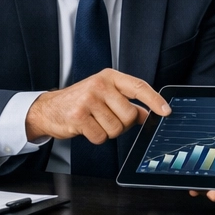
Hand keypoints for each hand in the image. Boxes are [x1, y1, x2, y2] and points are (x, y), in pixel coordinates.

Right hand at [24, 69, 168, 143]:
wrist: (48, 109)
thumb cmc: (79, 101)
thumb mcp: (104, 95)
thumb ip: (127, 102)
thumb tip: (149, 114)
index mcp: (109, 77)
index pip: (138, 86)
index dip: (154, 99)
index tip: (166, 111)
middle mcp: (99, 85)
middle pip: (129, 114)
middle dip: (122, 124)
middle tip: (107, 119)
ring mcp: (88, 99)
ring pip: (116, 128)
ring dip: (107, 132)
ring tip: (95, 122)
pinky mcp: (79, 116)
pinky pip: (101, 136)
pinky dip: (96, 137)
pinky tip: (86, 128)